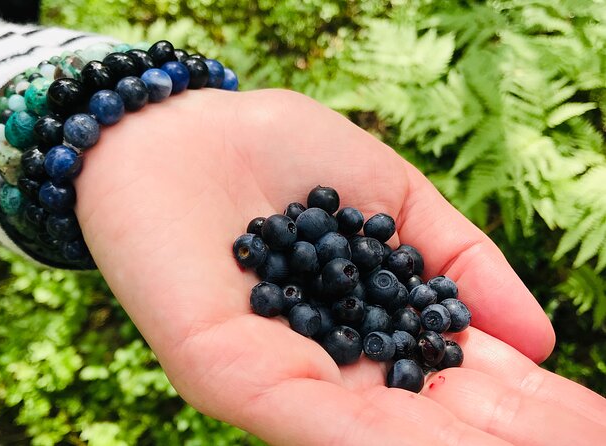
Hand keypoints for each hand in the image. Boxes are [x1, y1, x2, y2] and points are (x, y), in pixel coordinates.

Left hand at [75, 89, 605, 444]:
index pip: (460, 377)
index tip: (591, 422)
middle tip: (591, 445)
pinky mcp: (228, 374)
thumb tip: (538, 339)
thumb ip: (459, 262)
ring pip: (385, 431)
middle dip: (511, 432)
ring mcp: (279, 376)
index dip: (528, 400)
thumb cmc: (277, 152)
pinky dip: (387, 436)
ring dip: (469, 445)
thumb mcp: (393, 198)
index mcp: (369, 325)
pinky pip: (315, 417)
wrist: (174, 131)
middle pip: (430, 416)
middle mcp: (330, 365)